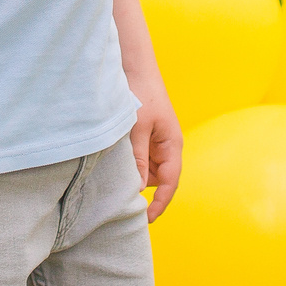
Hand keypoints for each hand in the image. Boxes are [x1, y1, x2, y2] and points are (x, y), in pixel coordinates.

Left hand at [125, 66, 182, 220]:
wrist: (134, 66)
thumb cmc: (140, 94)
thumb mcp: (137, 129)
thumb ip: (138, 159)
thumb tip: (138, 189)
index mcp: (172, 145)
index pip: (170, 183)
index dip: (160, 203)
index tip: (145, 219)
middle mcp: (167, 146)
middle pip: (158, 179)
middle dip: (142, 190)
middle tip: (119, 201)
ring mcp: (156, 141)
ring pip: (147, 170)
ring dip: (134, 175)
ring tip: (113, 178)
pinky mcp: (145, 136)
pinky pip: (139, 158)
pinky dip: (129, 163)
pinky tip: (113, 163)